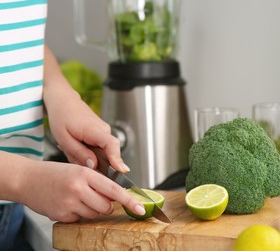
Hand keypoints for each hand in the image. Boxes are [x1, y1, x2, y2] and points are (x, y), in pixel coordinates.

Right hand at [21, 161, 144, 221]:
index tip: (140, 208)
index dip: (129, 200)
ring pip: (95, 214)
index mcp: (85, 173)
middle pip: (106, 206)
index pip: (114, 189)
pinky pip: (80, 219)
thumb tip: (116, 195)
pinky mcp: (61, 215)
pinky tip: (68, 204)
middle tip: (95, 197)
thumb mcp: (79, 170)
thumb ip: (97, 182)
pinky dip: (78, 214)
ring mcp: (69, 203)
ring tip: (78, 198)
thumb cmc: (55, 173)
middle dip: (106, 205)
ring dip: (92, 209)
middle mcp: (78, 188)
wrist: (28, 179)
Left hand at [42, 46, 128, 172]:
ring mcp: (104, 132)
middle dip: (94, 163)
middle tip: (74, 157)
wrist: (63, 100)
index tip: (122, 170)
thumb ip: (79, 153)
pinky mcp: (102, 134)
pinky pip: (99, 149)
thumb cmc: (62, 116)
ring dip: (88, 157)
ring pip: (101, 153)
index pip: (111, 145)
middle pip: (107, 155)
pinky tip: (76, 146)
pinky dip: (88, 152)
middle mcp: (104, 131)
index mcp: (94, 130)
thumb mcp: (64, 138)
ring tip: (71, 148)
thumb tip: (94, 166)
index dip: (117, 159)